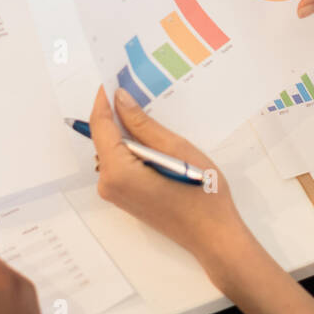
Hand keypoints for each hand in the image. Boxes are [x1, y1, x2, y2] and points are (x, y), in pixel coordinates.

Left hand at [89, 86, 251, 273]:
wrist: (213, 236)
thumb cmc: (201, 193)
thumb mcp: (176, 150)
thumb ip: (143, 124)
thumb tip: (120, 99)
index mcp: (117, 171)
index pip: (100, 125)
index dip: (104, 99)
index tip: (113, 77)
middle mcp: (108, 183)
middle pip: (104, 137)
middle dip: (116, 112)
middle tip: (134, 87)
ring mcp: (115, 192)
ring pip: (113, 149)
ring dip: (126, 129)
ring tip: (147, 107)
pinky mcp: (125, 196)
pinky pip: (121, 162)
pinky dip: (132, 146)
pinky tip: (152, 136)